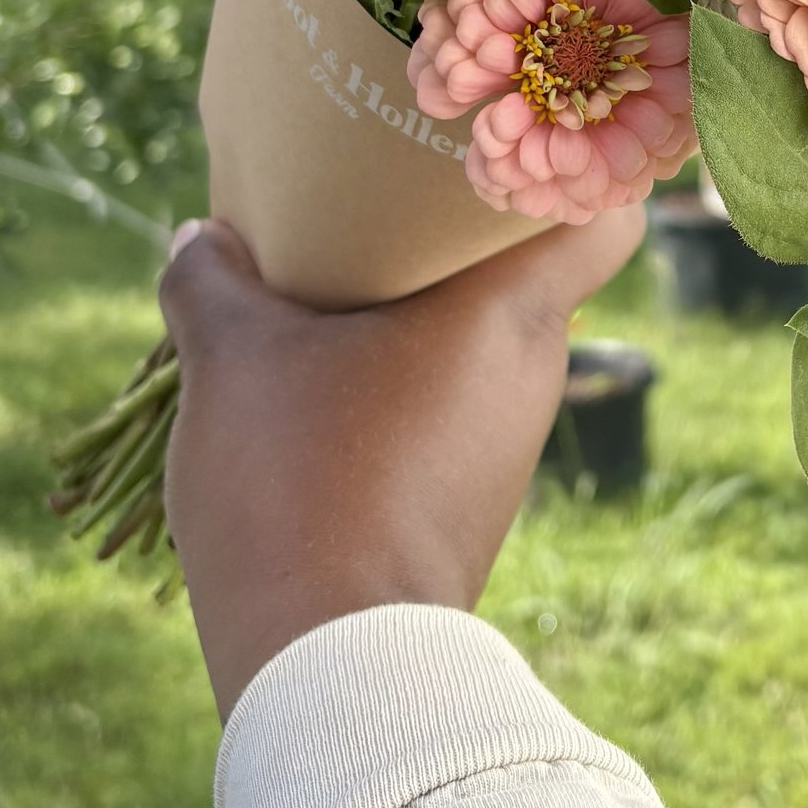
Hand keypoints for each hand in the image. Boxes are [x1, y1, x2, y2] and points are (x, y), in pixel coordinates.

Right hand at [158, 206, 646, 718]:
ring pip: (482, 339)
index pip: (607, 215)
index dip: (577, 168)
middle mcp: (535, 370)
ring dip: (417, 309)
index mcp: (514, 312)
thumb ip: (214, 278)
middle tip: (379, 186)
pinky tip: (321, 374)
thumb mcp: (233, 359)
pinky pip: (451, 403)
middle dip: (457, 229)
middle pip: (528, 267)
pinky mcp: (472, 498)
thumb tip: (200, 234)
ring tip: (328, 278)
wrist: (330, 666)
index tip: (508, 142)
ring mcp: (507, 441)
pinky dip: (401, 378)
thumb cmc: (301, 484)